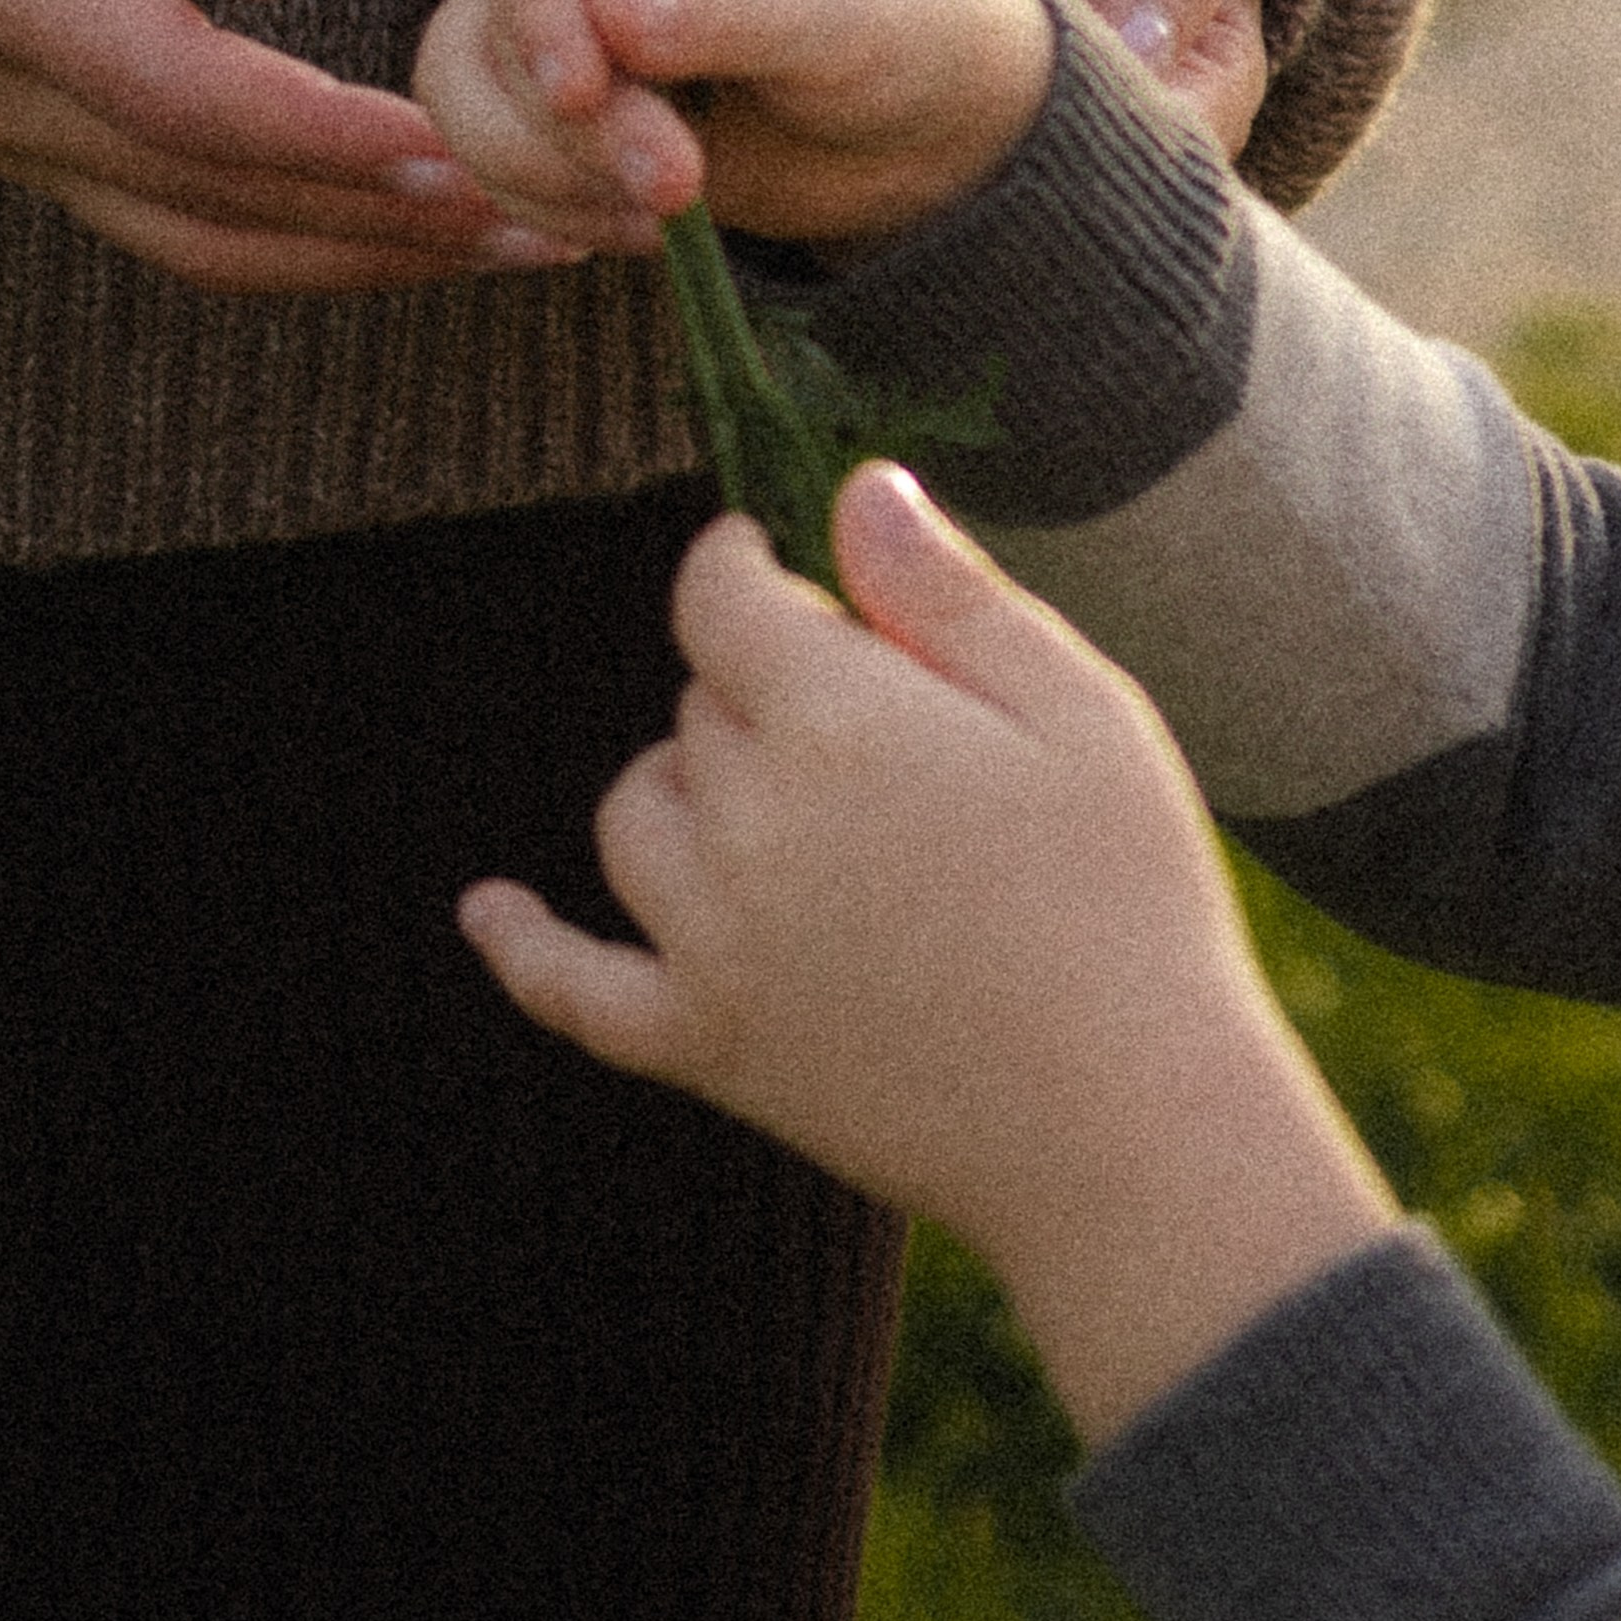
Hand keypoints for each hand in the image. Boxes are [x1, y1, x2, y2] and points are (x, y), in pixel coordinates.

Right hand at [0, 0, 572, 292]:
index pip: (170, 90)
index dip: (318, 135)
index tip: (454, 147)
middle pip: (197, 190)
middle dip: (374, 217)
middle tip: (539, 219)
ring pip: (192, 238)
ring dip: (356, 253)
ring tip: (512, 244)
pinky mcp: (26, 144)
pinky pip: (173, 226)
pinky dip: (301, 240)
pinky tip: (413, 229)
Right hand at [413, 0, 1055, 255]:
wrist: (941, 132)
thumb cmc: (918, 26)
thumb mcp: (844, 12)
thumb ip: (731, 8)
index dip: (543, 11)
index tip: (583, 96)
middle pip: (489, 22)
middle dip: (570, 125)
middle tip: (674, 187)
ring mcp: (568, 21)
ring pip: (466, 98)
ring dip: (550, 175)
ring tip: (667, 213)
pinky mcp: (570, 109)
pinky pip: (496, 161)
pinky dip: (555, 207)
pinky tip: (645, 226)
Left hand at [459, 467, 1393, 1443]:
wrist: (1136, 1133)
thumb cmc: (1130, 901)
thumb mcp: (1078, 709)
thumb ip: (946, 592)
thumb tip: (853, 487)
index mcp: (834, 720)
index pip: (721, 597)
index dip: (750, 571)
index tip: (778, 570)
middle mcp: (744, 822)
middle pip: (699, 706)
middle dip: (769, 692)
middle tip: (894, 744)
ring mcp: (710, 943)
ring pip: (638, 813)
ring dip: (691, 787)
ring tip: (796, 811)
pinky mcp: (708, 1047)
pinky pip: (574, 986)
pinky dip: (523, 944)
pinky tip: (484, 910)